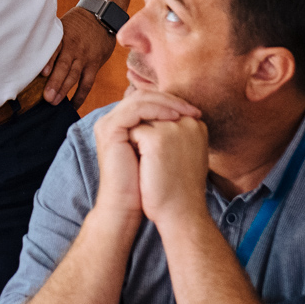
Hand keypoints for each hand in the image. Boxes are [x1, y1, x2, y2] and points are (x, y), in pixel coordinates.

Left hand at [45, 5, 119, 103]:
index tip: (42, 73)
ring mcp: (85, 57)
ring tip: (54, 102)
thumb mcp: (64, 25)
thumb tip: (32, 55)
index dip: (49, 61)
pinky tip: (73, 105)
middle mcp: (74, 47)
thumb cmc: (77, 23)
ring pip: (74, 76)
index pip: (56, 49)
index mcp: (64, 36)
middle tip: (46, 97)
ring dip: (64, 90)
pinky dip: (80, 95)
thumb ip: (52, 40)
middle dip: (55, 82)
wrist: (102, 17)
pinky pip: (87, 82)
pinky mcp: (94, 64)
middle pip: (64, 66)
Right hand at [92, 89, 201, 218]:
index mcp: (121, 124)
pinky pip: (136, 110)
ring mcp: (108, 123)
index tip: (196, 112)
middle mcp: (111, 120)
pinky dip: (158, 110)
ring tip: (187, 112)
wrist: (125, 207)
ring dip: (167, 103)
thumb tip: (189, 118)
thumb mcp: (156, 153)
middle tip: (194, 109)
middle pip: (144, 96)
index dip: (171, 103)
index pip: (147, 101)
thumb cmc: (144, 185)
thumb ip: (163, 133)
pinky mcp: (110, 130)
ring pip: (141, 99)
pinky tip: (175, 117)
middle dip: (171, 100)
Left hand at [133, 115, 211, 228]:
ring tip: (149, 164)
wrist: (181, 214)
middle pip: (152, 113)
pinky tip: (143, 166)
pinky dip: (133, 147)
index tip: (159, 155)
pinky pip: (133, 132)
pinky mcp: (157, 139)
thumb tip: (153, 121)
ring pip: (141, 121)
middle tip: (152, 161)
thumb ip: (174, 133)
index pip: (164, 111)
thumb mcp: (185, 154)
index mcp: (197, 125)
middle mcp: (188, 122)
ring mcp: (173, 129)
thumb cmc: (180, 187)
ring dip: (138, 139)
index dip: (154, 129)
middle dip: (145, 133)